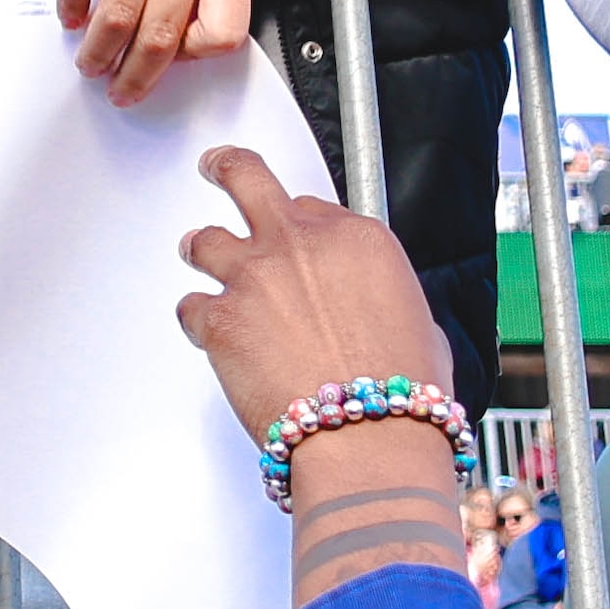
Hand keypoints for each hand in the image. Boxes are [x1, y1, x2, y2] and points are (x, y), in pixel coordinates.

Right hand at [60, 0, 251, 105]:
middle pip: (162, 30)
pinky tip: (72, 15)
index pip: (224, 30)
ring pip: (118, 10)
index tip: (170, 62)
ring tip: (91, 61)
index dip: (193, 58)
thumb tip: (171, 54)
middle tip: (119, 87)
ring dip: (99, 50)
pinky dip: (71, 6)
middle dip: (134, 73)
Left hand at [177, 148, 467, 606]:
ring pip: (205, 239)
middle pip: (248, 177)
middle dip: (227, 168)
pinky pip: (190, 307)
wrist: (368, 441)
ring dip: (201, 248)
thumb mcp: (419, 326)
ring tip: (197, 253)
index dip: (304, 226)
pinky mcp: (220, 319)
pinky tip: (205, 330)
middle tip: (217, 167)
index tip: (299, 235)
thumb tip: (374, 311)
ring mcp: (255, 278)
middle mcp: (300, 245)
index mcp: (357, 239)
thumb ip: (382, 299)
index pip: (315, 207)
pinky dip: (196, 319)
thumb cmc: (401, 396)